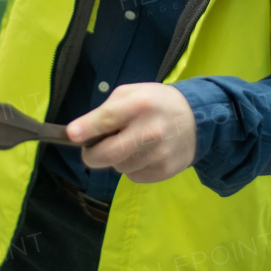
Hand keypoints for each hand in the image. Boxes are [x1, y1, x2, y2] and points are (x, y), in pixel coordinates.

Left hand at [69, 83, 196, 183]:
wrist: (198, 120)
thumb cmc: (157, 103)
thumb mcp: (133, 93)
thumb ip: (107, 110)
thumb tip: (81, 133)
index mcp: (140, 105)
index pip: (108, 119)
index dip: (87, 128)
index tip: (71, 134)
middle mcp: (150, 131)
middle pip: (107, 154)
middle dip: (91, 155)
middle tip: (90, 151)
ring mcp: (158, 154)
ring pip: (118, 167)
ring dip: (117, 159)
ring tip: (132, 144)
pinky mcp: (163, 171)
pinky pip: (133, 176)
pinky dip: (132, 167)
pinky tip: (144, 154)